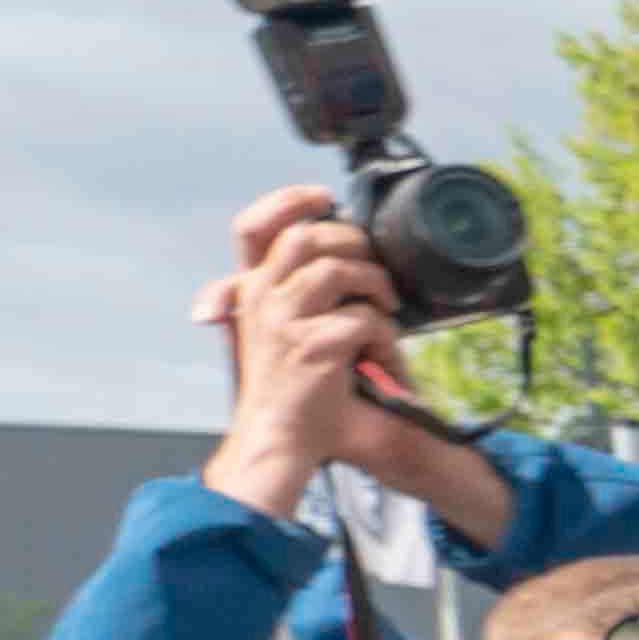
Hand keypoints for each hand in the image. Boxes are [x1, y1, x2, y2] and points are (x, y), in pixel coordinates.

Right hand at [194, 189, 404, 521]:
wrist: (279, 441)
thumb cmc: (290, 391)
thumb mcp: (277, 332)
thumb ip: (292, 293)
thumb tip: (336, 256)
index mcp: (250, 291)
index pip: (254, 226)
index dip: (289, 201)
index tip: (324, 198)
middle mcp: (260, 298)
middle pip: (306, 236)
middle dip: (353, 243)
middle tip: (376, 270)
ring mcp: (283, 321)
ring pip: (337, 270)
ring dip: (374, 284)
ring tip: (388, 308)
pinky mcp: (312, 348)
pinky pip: (362, 320)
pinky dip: (385, 336)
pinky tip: (384, 358)